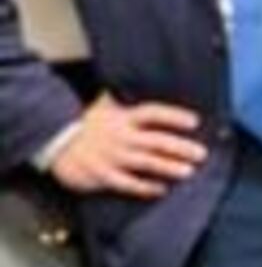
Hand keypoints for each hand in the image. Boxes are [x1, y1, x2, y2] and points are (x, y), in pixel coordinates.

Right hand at [45, 94, 206, 199]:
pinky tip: (161, 189)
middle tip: (201, 153)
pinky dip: (144, 187)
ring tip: (188, 171)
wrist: (55, 143)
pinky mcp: (103, 175)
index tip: (194, 121)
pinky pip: (127, 183)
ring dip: (168, 167)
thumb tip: (136, 78)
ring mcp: (112, 157)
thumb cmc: (86, 125)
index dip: (174, 117)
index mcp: (122, 118)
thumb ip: (122, 97)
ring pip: (145, 162)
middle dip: (180, 147)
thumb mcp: (103, 106)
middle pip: (155, 141)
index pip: (153, 114)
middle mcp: (121, 137)